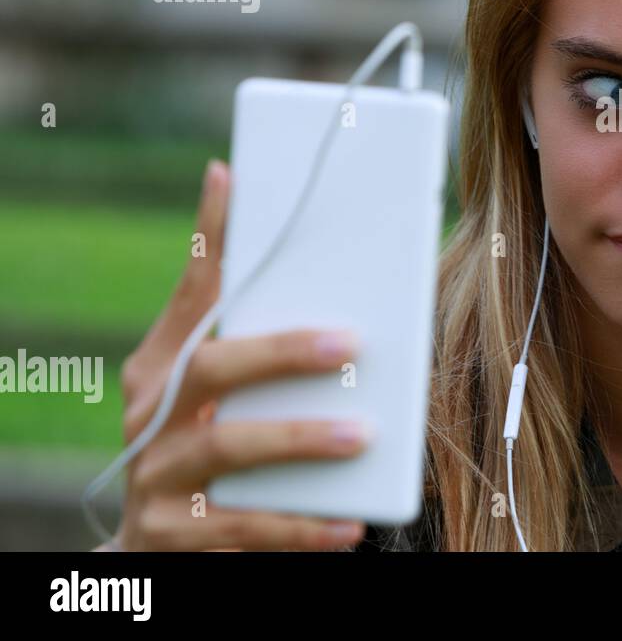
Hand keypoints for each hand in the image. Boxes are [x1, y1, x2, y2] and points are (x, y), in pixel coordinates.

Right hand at [113, 159, 368, 550]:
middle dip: (280, 350)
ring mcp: (155, 478)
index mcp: (163, 371)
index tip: (231, 178)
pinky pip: (242, 530)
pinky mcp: (171, 537)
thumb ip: (262, 347)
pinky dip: (300, 527)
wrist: (162, 553)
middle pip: (211, 369)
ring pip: (226, 448)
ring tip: (361, 435)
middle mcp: (150, 417)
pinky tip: (351, 524)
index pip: (191, 294)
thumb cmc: (211, 451)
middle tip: (347, 341)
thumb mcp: (222, 396)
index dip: (210, 238)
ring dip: (298, 440)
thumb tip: (332, 286)